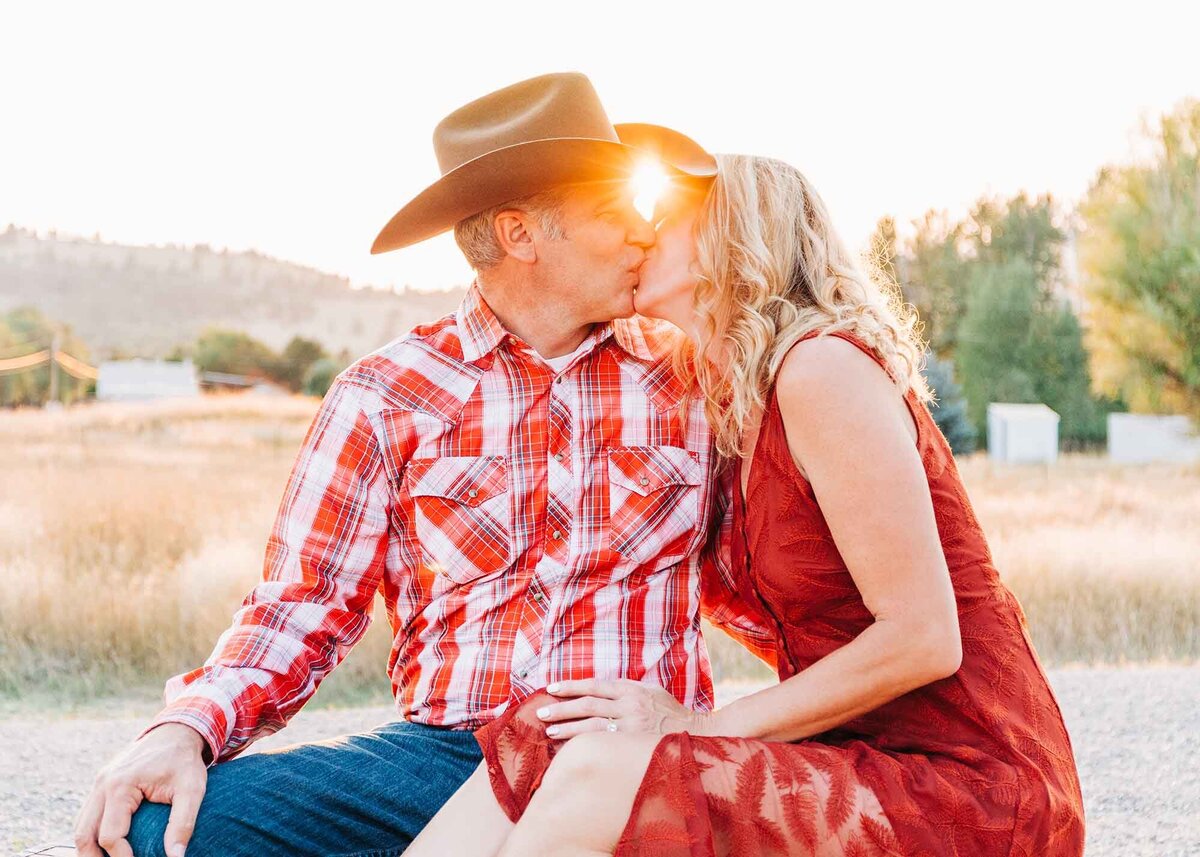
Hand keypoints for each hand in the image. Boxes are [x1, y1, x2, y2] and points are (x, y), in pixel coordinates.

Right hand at [74, 722, 208, 856]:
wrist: (176, 732)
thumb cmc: (184, 760)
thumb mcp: (192, 789)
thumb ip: (183, 823)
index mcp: (120, 786)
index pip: (110, 836)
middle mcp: (103, 784)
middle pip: (83, 835)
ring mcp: (99, 783)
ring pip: (81, 826)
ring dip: (89, 848)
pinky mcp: (102, 784)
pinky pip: (88, 815)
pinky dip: (92, 833)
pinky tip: (106, 847)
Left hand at [534, 678, 709, 740]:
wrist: (698, 734)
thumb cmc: (671, 713)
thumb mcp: (651, 692)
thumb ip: (627, 690)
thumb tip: (599, 690)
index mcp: (632, 689)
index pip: (595, 685)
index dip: (571, 686)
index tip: (552, 688)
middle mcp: (630, 705)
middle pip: (588, 705)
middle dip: (562, 707)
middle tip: (541, 711)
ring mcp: (632, 727)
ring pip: (592, 726)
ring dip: (568, 728)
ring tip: (549, 731)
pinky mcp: (634, 745)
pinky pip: (603, 745)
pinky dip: (584, 745)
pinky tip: (569, 749)